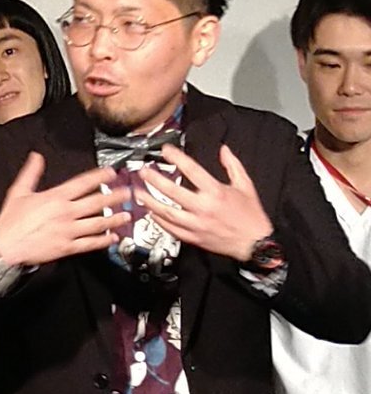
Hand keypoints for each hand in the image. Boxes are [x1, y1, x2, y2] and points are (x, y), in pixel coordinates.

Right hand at [0, 152, 130, 265]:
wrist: (5, 246)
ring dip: (114, 219)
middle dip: (114, 196)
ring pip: (97, 223)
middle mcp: (65, 213)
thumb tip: (37, 157)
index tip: (112, 173)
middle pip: (96, 202)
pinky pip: (90, 243)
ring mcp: (68, 231)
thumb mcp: (18, 191)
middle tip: (128, 193)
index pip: (83, 183)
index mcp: (55, 198)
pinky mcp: (67, 247)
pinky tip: (113, 237)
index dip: (100, 177)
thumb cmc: (11, 220)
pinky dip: (103, 240)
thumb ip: (31, 173)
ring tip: (126, 216)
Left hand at [136, 144, 271, 260]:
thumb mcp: (245, 185)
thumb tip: (223, 149)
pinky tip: (151, 213)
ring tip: (138, 193)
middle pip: (173, 192)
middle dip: (155, 180)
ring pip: (167, 213)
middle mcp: (204, 208)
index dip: (177, 158)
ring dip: (150, 202)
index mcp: (216, 193)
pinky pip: (171, 229)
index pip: (192, 171)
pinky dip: (159, 221)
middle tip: (143, 171)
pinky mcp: (193, 238)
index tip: (166, 150)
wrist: (255, 243)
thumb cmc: (250, 215)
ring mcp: (196, 224)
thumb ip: (233, 165)